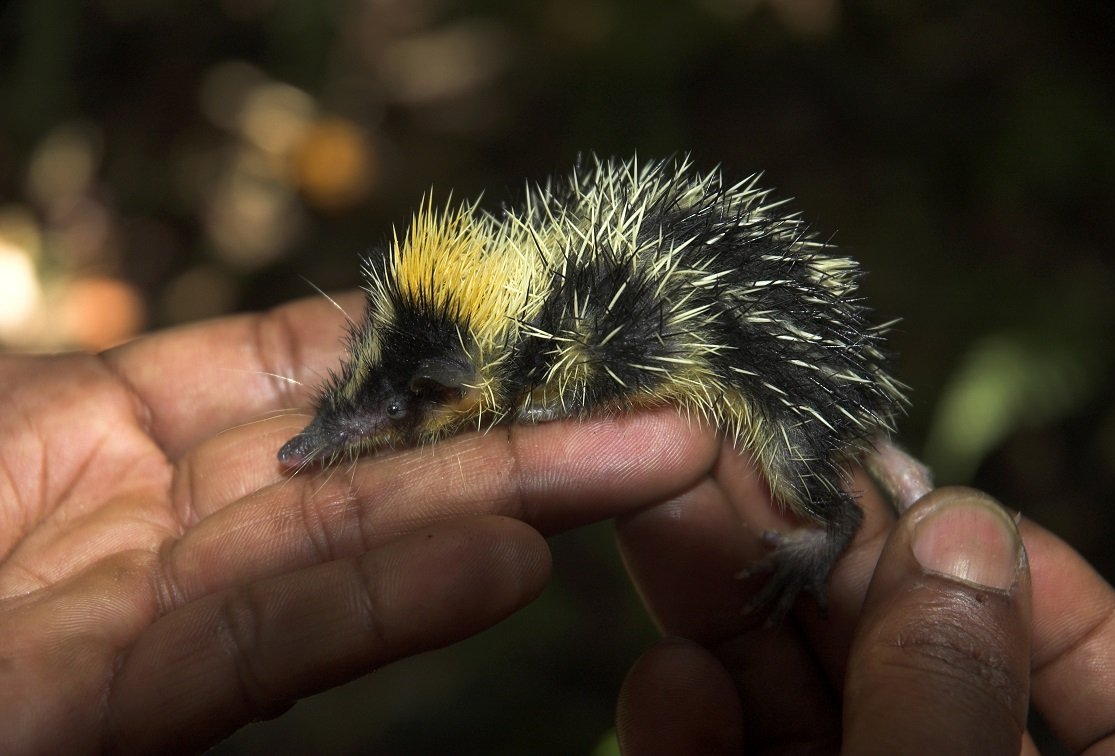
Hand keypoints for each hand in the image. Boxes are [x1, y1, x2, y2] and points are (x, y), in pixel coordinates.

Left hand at [0, 294, 721, 753]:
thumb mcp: (15, 421)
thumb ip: (186, 387)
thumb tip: (335, 331)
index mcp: (104, 429)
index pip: (303, 370)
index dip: (429, 345)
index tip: (549, 331)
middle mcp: (155, 519)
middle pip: (365, 466)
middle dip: (520, 436)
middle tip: (664, 420)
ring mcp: (146, 615)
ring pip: (348, 548)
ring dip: (501, 509)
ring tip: (640, 474)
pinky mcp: (125, 701)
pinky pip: (272, 636)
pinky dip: (391, 596)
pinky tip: (507, 557)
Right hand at [614, 444, 1114, 753]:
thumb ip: (945, 695)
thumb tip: (957, 527)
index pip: (1096, 665)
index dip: (1019, 568)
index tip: (915, 490)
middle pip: (905, 656)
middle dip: (817, 554)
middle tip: (733, 450)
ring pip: (802, 701)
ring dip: (732, 615)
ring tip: (665, 510)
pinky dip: (695, 729)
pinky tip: (671, 680)